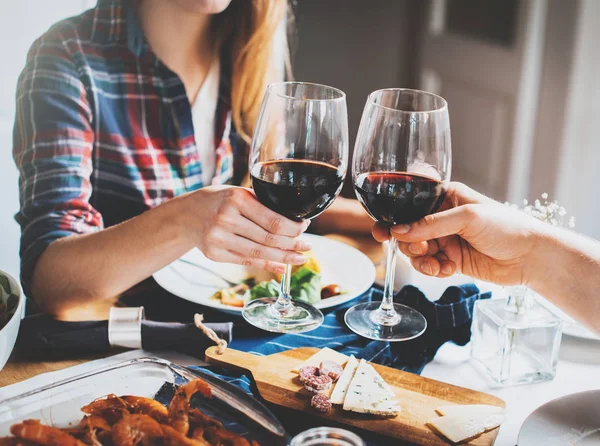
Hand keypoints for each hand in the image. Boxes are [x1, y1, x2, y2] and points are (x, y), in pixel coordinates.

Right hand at [181, 186, 309, 273]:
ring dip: (283, 258)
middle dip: (292, 244)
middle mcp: (226, 218)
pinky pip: (247, 261)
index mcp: (236, 199)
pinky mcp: (215, 254)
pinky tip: (281, 266)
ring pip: (259, 253)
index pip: (273, 220)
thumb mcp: (240, 193)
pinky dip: (267, 264)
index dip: (293, 228)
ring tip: (299, 259)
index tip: (305, 228)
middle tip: (307, 247)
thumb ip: (263, 205)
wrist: (189, 215)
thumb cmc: (221, 201)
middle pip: (268, 239)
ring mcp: (219, 238)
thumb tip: (295, 222)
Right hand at [372, 182, 543, 285]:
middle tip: (420, 250)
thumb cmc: (506, 227)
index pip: (410, 204)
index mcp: (445, 197)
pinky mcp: (450, 260)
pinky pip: (429, 266)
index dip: (394, 217)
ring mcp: (445, 239)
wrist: (531, 257)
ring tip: (436, 265)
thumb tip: (398, 231)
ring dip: (421, 260)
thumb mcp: (467, 218)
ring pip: (415, 251)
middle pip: (407, 231)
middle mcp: (441, 217)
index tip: (383, 231)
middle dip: (409, 243)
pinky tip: (448, 270)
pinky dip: (433, 270)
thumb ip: (431, 224)